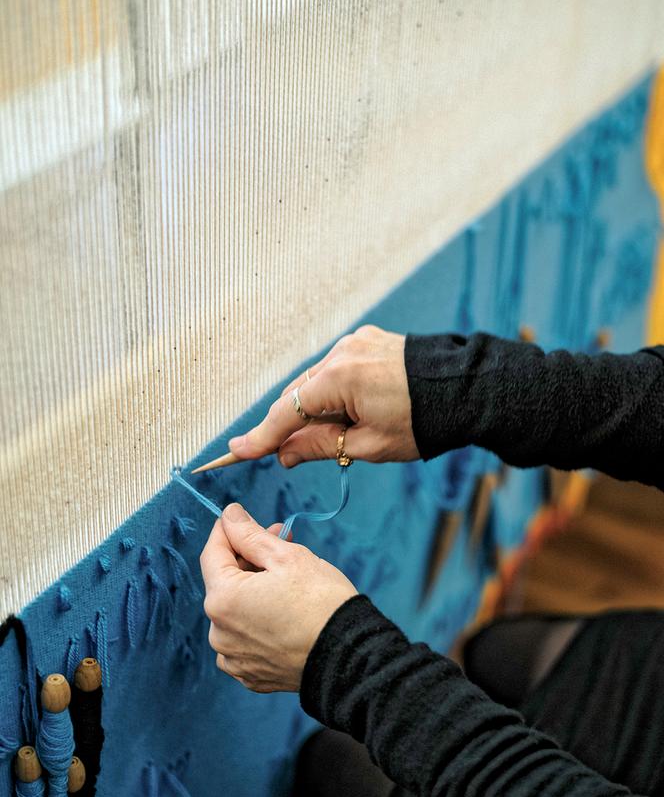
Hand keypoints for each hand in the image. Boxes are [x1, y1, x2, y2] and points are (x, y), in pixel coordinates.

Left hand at [200, 503, 356, 691]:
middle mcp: (219, 633)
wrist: (350, 657)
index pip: (212, 554)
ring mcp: (234, 658)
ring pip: (236, 611)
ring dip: (254, 591)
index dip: (228, 530)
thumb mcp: (287, 557)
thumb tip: (229, 515)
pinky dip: (259, 622)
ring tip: (287, 579)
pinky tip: (284, 612)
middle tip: (280, 542)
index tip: (241, 518)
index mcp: (223, 600)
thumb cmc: (322, 603)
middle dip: (249, 559)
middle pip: (225, 583)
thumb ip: (250, 534)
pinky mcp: (251, 675)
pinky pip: (246, 639)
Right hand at [228, 324, 418, 466]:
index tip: (236, 451)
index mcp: (339, 378)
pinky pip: (335, 369)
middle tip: (286, 456)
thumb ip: (320, 446)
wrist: (467, 389)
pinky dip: (332, 391)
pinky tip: (348, 412)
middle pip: (297, 395)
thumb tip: (285, 453)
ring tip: (337, 436)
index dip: (261, 437)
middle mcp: (341, 353)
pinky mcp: (366, 341)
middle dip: (289, 425)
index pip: (287, 412)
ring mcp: (354, 343)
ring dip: (313, 408)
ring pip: (315, 382)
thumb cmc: (422, 422)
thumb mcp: (368, 445)